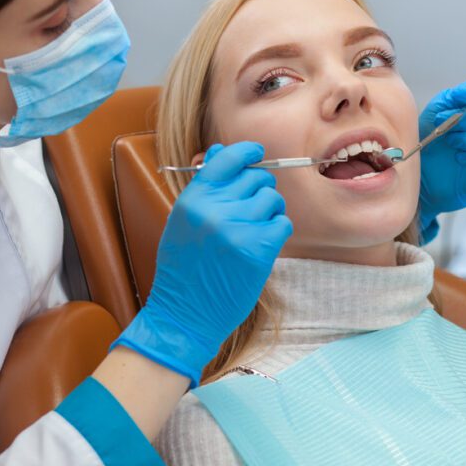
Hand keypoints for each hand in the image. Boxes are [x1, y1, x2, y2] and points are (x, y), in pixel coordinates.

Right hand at [113, 142, 292, 386]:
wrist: (184, 313)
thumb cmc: (183, 268)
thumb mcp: (183, 221)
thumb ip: (204, 188)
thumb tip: (220, 151)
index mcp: (193, 199)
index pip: (227, 159)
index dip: (247, 152)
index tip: (256, 152)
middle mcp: (215, 209)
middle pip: (256, 178)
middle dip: (258, 190)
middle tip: (250, 210)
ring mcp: (238, 229)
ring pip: (272, 200)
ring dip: (269, 212)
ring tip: (254, 230)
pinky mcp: (258, 250)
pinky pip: (282, 224)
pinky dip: (277, 231)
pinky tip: (262, 244)